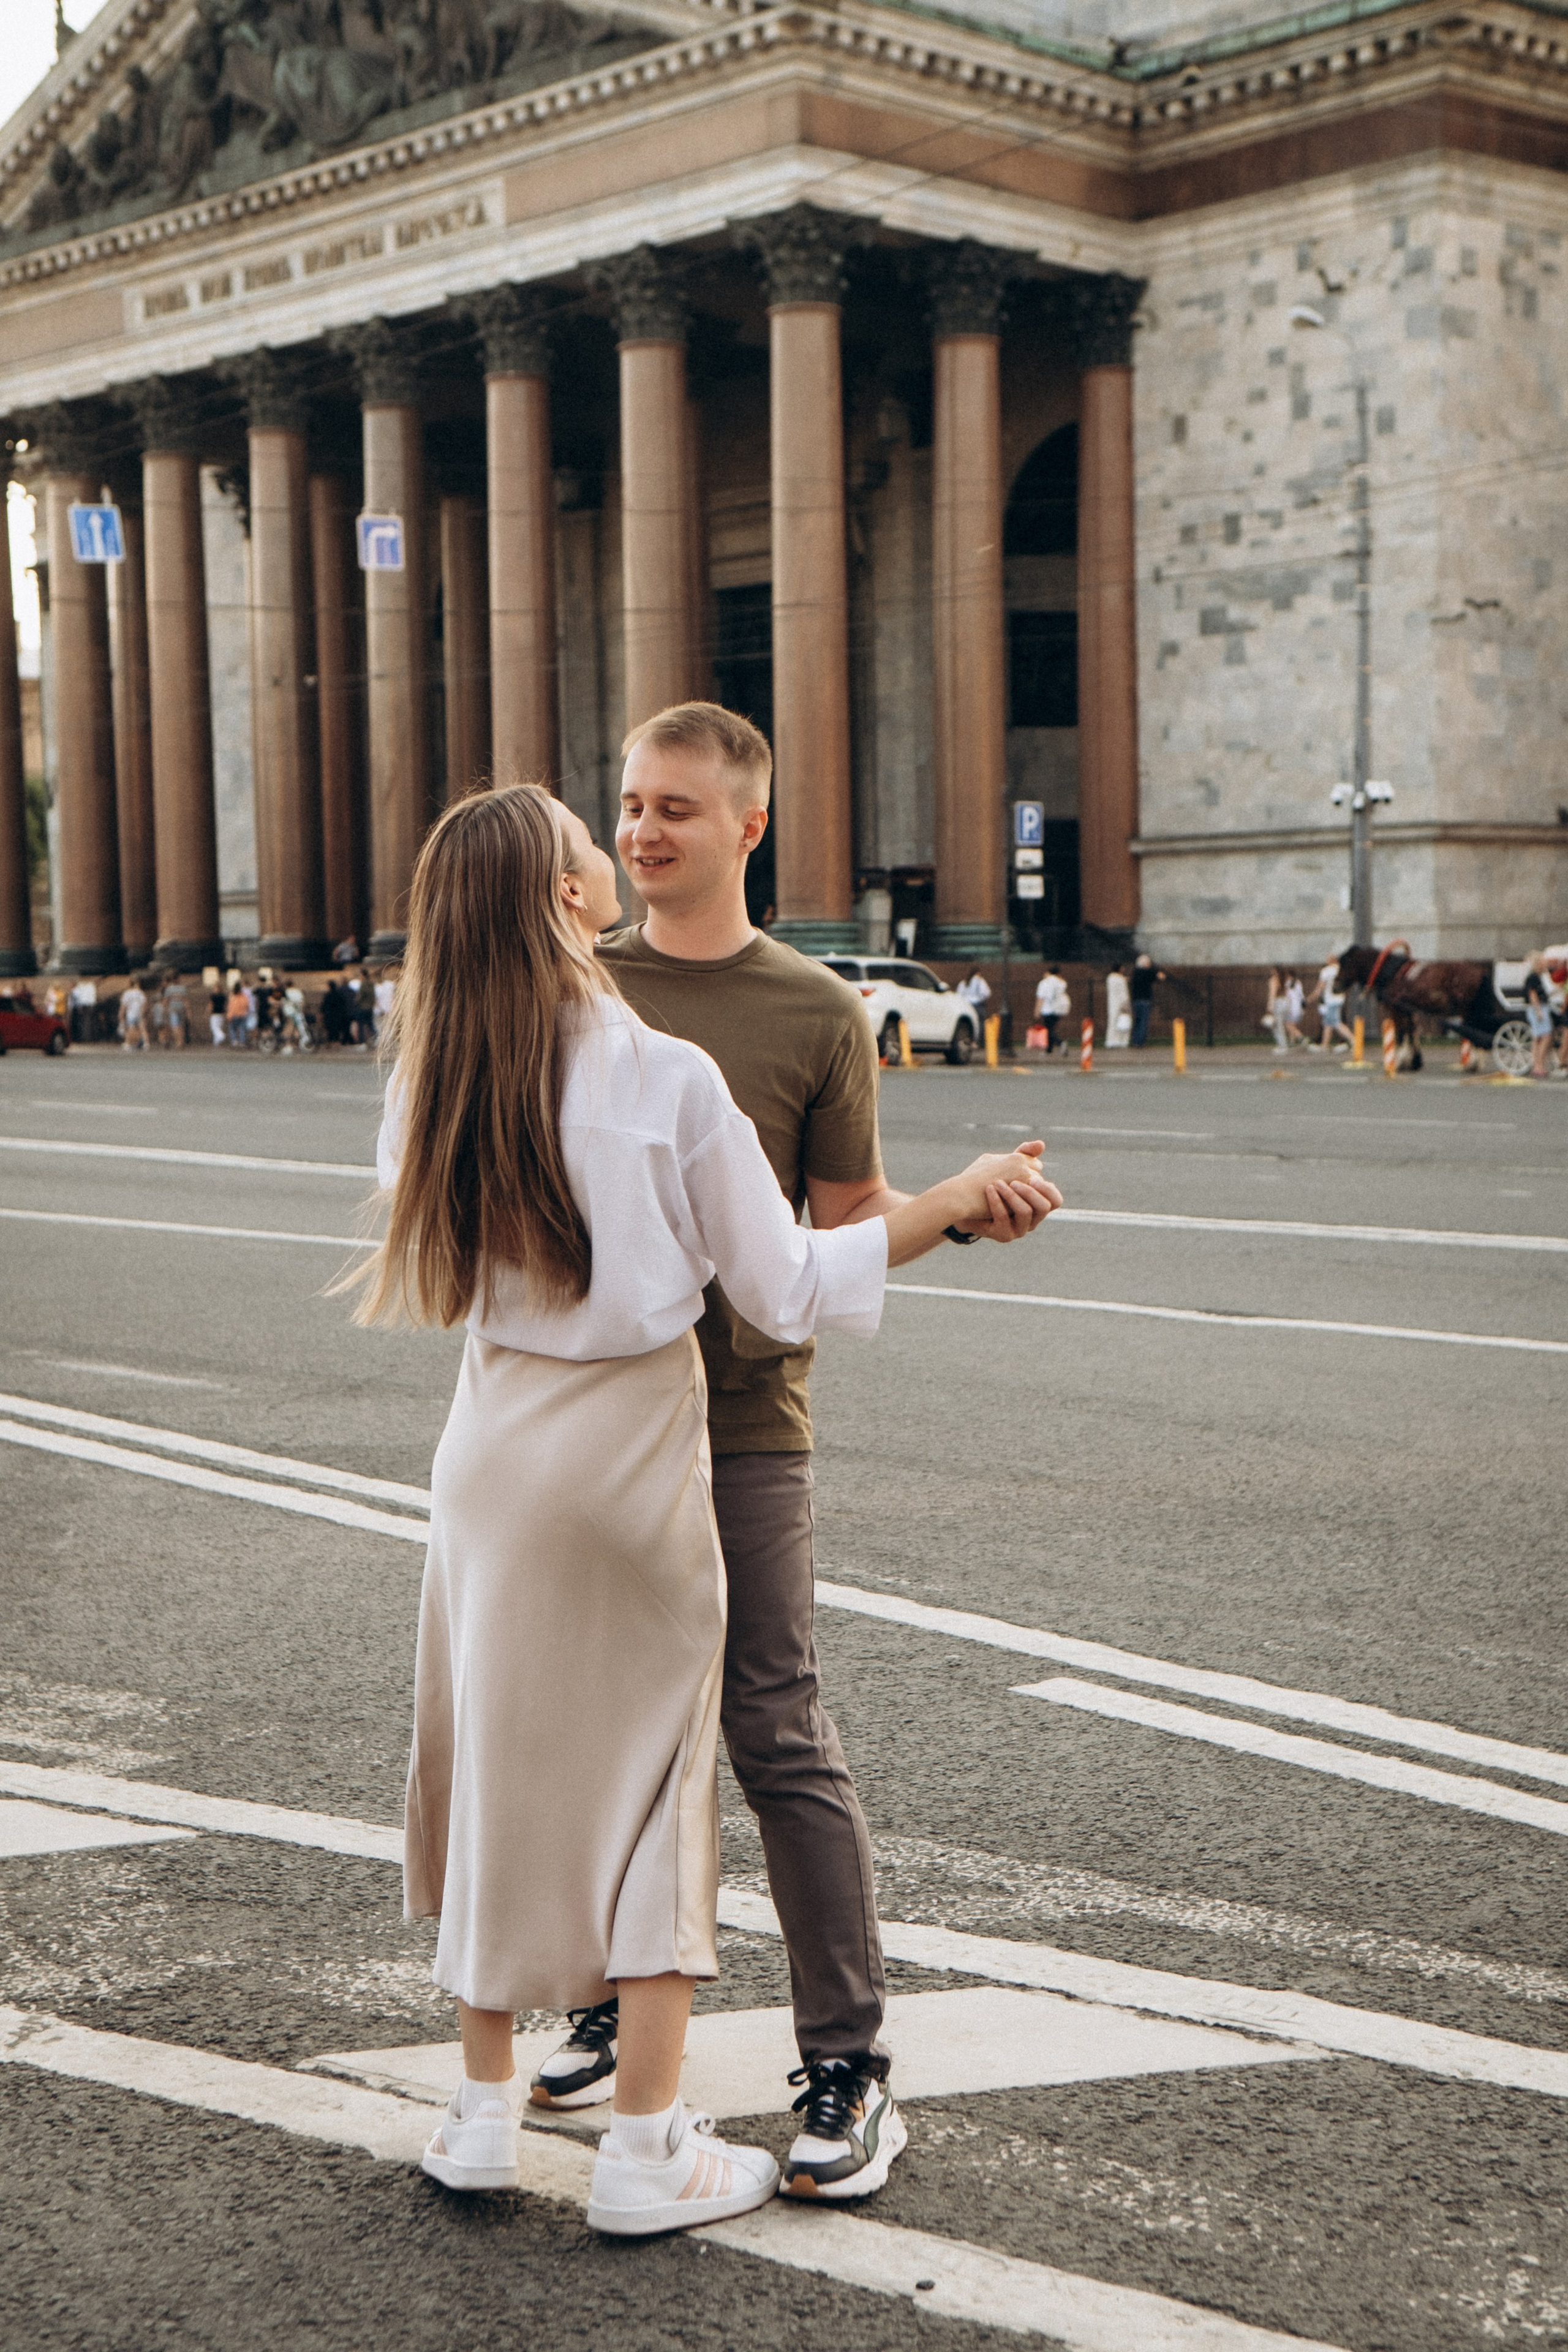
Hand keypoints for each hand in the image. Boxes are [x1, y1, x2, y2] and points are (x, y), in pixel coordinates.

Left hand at [946, 1143, 1061, 1242]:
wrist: (964, 1203)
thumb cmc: (990, 1183)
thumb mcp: (1007, 1166)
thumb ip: (1024, 1155)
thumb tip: (1041, 1144)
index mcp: (1038, 1204)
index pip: (1056, 1200)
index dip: (1047, 1189)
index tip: (1032, 1176)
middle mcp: (1033, 1219)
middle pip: (1044, 1207)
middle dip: (1030, 1192)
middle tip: (1014, 1180)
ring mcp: (1019, 1229)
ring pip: (1025, 1212)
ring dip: (1011, 1195)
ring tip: (996, 1182)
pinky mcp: (1003, 1235)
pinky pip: (1004, 1220)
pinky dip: (996, 1202)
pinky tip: (988, 1189)